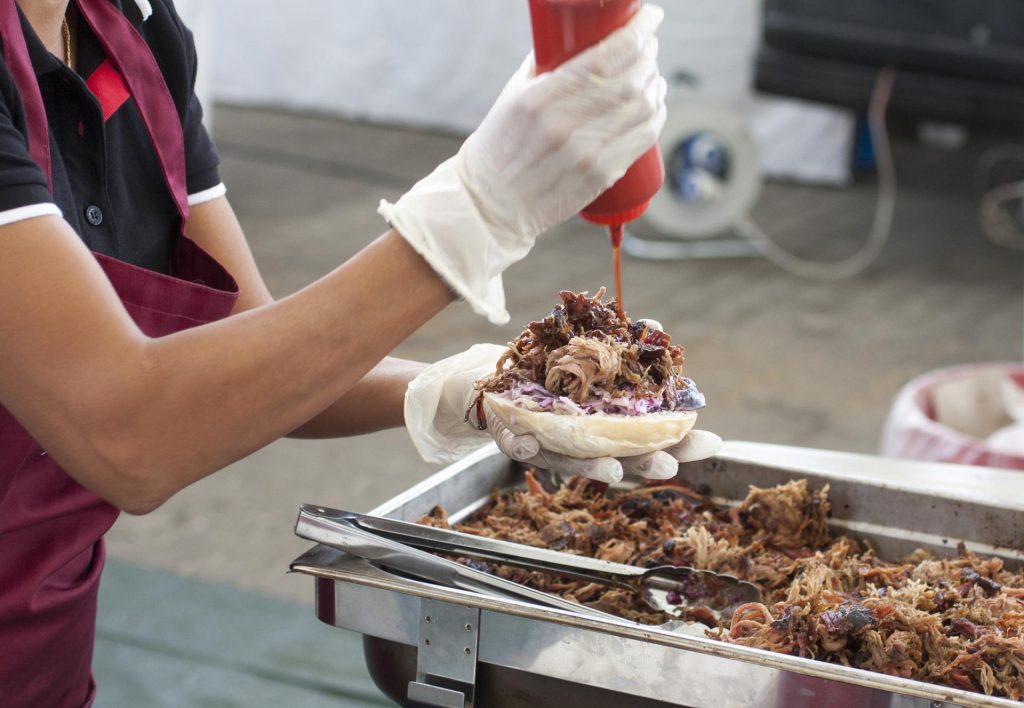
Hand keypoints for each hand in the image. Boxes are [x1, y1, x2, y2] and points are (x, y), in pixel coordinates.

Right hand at [379, 5, 666, 325]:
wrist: (491, 203)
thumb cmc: (501, 144)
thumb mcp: (514, 95)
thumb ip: (547, 63)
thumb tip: (581, 34)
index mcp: (540, 99)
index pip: (604, 57)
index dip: (637, 33)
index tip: (649, 17)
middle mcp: (565, 126)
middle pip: (631, 80)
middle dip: (648, 55)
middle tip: (648, 46)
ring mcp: (587, 154)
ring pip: (644, 107)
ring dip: (656, 83)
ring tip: (651, 74)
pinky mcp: (601, 176)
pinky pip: (644, 137)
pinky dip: (656, 114)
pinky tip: (653, 102)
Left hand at [404, 342, 721, 482]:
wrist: (491, 380)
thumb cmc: (550, 369)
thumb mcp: (589, 350)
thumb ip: (623, 344)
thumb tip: (658, 326)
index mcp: (610, 424)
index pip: (653, 437)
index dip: (682, 442)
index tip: (712, 443)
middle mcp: (585, 442)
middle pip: (621, 459)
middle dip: (645, 464)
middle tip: (668, 465)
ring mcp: (550, 445)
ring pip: (575, 462)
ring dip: (594, 468)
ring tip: (612, 472)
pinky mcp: (514, 440)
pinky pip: (519, 446)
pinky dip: (525, 448)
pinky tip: (530, 449)